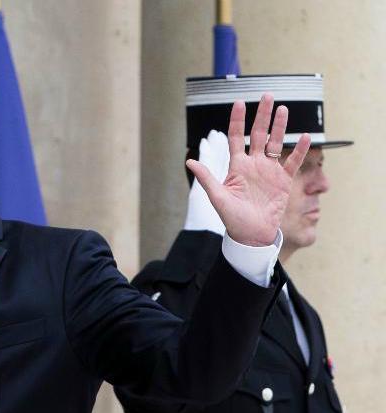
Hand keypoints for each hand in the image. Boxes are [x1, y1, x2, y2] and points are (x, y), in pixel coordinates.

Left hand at [186, 93, 310, 246]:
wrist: (251, 234)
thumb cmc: (232, 218)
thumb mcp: (217, 197)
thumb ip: (206, 178)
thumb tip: (189, 161)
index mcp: (236, 166)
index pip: (236, 137)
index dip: (238, 120)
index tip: (240, 102)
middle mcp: (253, 164)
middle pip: (258, 134)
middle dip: (262, 115)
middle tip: (266, 95)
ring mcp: (269, 171)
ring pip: (275, 142)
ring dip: (279, 126)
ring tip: (283, 108)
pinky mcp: (283, 180)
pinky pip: (292, 161)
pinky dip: (299, 149)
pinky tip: (305, 136)